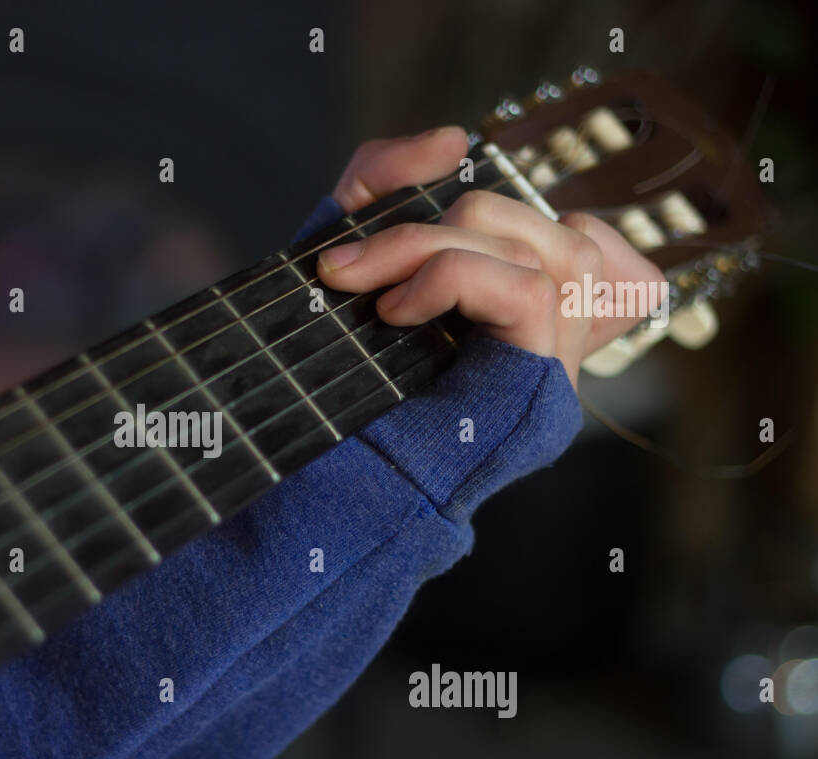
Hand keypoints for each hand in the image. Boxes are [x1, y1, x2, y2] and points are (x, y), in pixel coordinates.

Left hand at [315, 126, 665, 389]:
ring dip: (434, 246)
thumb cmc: (331, 381)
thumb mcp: (350, 254)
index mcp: (522, 317)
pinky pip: (526, 288)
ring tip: (361, 284)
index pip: (578, 236)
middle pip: (547, 230)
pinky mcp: (543, 379)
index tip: (413, 228)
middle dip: (432, 224)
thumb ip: (386, 182)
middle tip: (342, 267)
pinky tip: (394, 310)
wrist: (317, 484)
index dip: (505, 207)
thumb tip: (455, 138)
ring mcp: (559, 364)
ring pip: (543, 249)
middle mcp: (556, 341)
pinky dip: (450, 276)